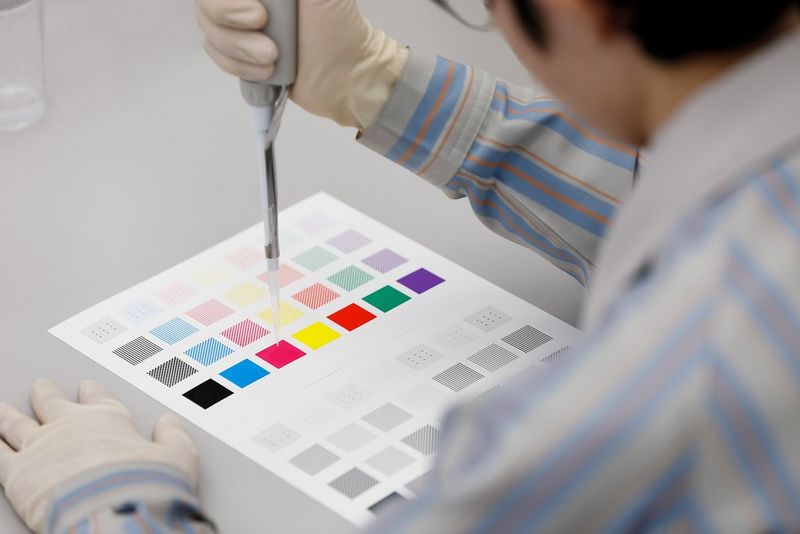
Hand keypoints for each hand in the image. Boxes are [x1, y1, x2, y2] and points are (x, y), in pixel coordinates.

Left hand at [0, 380, 197, 532]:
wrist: (117, 513)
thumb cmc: (149, 486)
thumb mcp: (179, 458)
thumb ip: (174, 438)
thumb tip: (170, 424)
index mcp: (109, 420)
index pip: (98, 399)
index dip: (91, 392)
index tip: (86, 387)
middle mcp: (72, 426)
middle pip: (52, 403)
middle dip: (46, 395)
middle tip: (40, 388)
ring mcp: (40, 447)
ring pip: (16, 424)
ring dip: (7, 416)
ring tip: (1, 410)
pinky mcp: (17, 474)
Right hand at [195, 0, 408, 129]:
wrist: (347, 78)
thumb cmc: (342, 31)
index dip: (228, 2)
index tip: (259, 12)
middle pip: (208, 3)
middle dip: (233, 23)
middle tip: (269, 43)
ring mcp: (241, 22)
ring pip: (210, 28)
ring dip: (240, 50)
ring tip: (273, 59)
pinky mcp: (240, 51)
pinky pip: (216, 53)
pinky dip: (238, 66)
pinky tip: (266, 71)